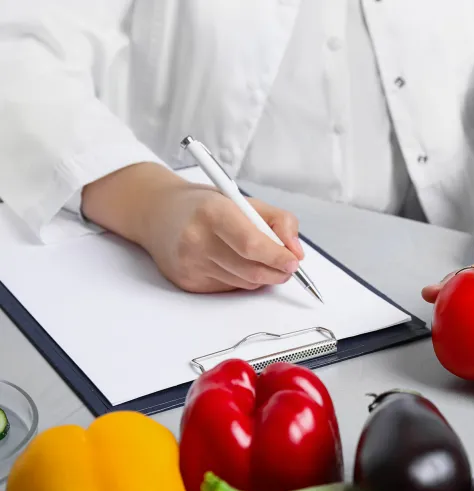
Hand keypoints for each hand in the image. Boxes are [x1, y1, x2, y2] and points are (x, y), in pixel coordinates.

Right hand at [82, 162, 303, 292]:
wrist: (157, 213)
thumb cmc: (203, 205)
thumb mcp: (242, 200)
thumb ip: (278, 221)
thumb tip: (296, 251)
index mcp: (213, 212)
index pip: (252, 244)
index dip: (277, 256)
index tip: (293, 260)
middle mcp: (197, 240)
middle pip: (251, 270)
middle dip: (277, 272)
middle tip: (287, 265)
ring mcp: (190, 264)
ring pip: (244, 283)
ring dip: (261, 276)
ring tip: (258, 258)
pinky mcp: (187, 282)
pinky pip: (229, 289)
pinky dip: (241, 279)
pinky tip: (233, 262)